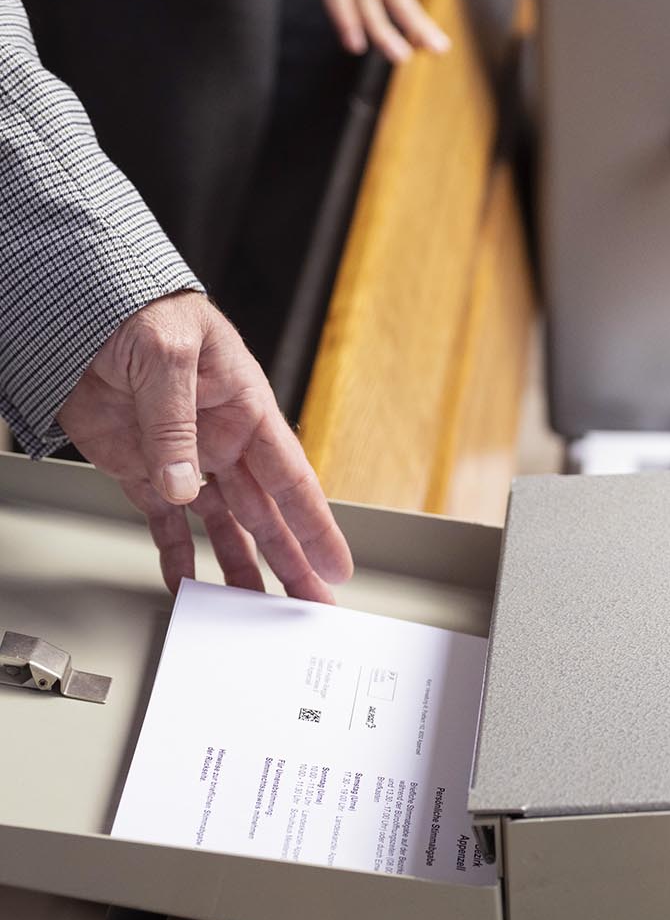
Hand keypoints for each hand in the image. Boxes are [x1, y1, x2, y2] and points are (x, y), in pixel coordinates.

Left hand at [57, 293, 352, 602]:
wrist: (84, 312)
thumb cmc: (144, 314)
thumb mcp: (168, 357)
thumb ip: (175, 424)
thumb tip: (183, 485)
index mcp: (247, 411)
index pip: (291, 478)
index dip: (315, 525)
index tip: (336, 564)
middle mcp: (223, 442)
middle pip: (267, 514)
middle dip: (292, 561)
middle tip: (312, 602)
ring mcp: (184, 461)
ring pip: (224, 526)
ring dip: (242, 567)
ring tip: (256, 607)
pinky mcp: (143, 471)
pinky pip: (166, 524)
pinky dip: (177, 556)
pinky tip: (188, 583)